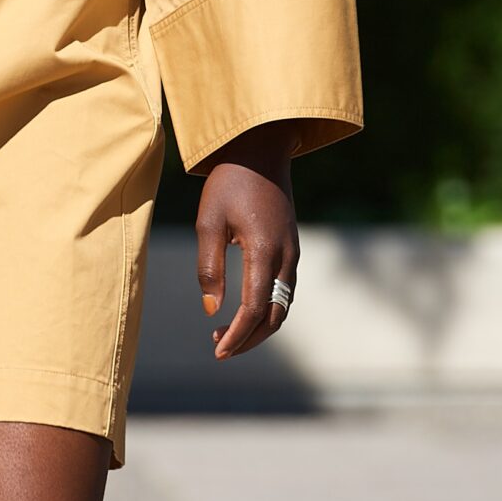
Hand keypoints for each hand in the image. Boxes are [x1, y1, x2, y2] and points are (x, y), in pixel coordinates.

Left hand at [195, 121, 299, 360]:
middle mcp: (286, 255)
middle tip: (219, 348)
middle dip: (249, 338)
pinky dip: (268, 308)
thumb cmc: (228, 183)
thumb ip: (209, 267)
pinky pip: (284, 289)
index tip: (218, 349)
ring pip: (283, 305)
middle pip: (275, 315)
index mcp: (264, 249)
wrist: (260, 151)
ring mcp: (293, 252)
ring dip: (259, 326)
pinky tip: (244, 311)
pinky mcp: (291, 248)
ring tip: (226, 334)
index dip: (238, 334)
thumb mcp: (208, 222)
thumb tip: (212, 310)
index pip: (255, 307)